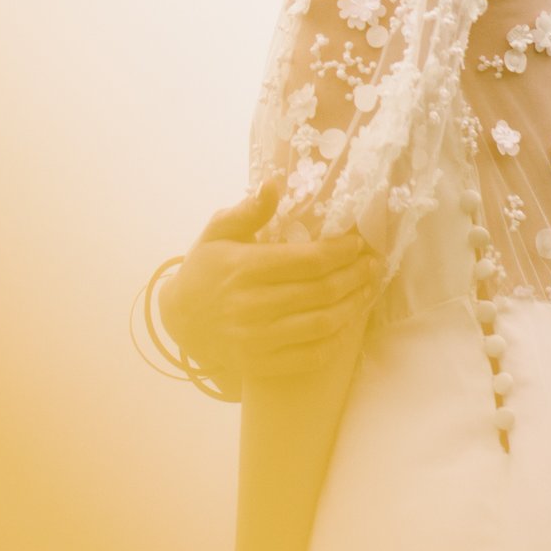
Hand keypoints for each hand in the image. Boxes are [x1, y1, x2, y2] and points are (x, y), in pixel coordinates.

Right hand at [160, 175, 380, 387]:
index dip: (340, 252)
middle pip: (321, 292)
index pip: (308, 260)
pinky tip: (346, 323)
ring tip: (366, 290)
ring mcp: (256, 340)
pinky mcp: (261, 365)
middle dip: (355, 276)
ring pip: (322, 324)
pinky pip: (311, 357)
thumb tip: (273, 185)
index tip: (356, 244)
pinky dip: (336, 341)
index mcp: (243, 268)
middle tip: (371, 265)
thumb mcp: (217, 233)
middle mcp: (251, 306)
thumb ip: (247, 211)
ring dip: (352, 306)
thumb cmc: (204, 269)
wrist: (179, 321)